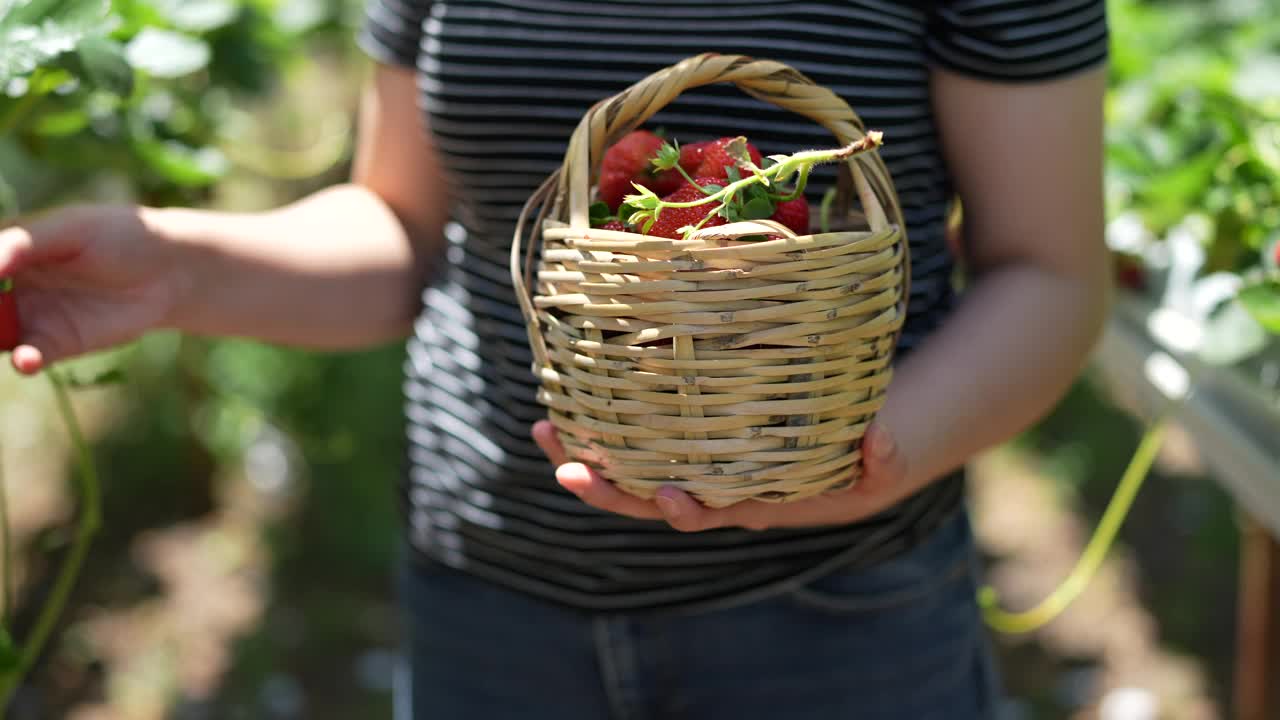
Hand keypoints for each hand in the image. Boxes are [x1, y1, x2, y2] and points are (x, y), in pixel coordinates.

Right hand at [0, 205, 179, 373]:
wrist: (168, 270)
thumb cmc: (118, 235)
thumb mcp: (70, 230)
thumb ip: (23, 245)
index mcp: (7, 250)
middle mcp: (10, 286)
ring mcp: (29, 316)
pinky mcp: (55, 343)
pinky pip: (27, 356)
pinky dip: (23, 360)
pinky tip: (26, 359)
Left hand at [532, 419, 914, 531]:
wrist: (860, 451)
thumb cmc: (870, 458)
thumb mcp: (884, 462)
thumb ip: (883, 456)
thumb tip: (879, 442)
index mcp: (758, 501)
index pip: (711, 512)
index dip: (685, 510)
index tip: (666, 495)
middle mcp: (719, 491)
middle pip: (653, 500)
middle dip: (609, 491)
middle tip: (569, 470)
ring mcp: (702, 466)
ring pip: (637, 469)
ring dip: (590, 453)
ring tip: (547, 429)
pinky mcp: (695, 438)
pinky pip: (644, 437)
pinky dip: (608, 422)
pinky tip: (573, 399)